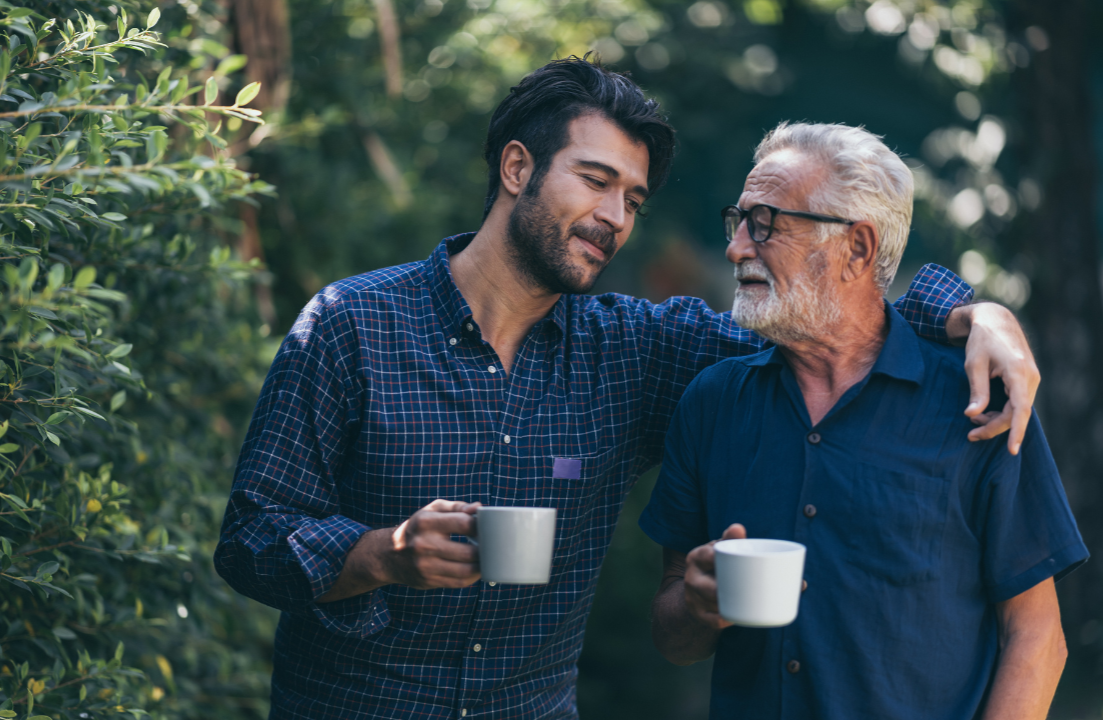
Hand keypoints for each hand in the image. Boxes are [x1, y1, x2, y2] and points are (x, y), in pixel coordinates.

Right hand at [385, 499, 481, 588]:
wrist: (391, 554)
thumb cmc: (419, 527)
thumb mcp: (433, 510)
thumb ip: (458, 507)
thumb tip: (479, 508)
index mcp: (426, 522)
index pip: (464, 523)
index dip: (481, 526)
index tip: (486, 527)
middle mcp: (424, 544)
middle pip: (469, 551)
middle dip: (485, 549)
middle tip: (492, 545)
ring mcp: (426, 566)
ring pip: (466, 571)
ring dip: (482, 566)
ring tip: (486, 558)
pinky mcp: (429, 581)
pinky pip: (459, 582)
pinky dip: (472, 577)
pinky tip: (475, 569)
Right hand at [683, 523, 745, 629]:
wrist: (696, 586)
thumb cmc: (715, 564)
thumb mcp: (719, 550)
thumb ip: (730, 539)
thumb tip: (738, 527)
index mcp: (695, 557)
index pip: (706, 557)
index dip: (719, 560)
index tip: (735, 563)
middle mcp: (690, 578)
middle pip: (710, 587)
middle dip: (727, 590)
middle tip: (751, 588)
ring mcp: (693, 598)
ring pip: (714, 604)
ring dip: (730, 605)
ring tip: (749, 602)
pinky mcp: (698, 614)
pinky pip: (714, 620)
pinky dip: (727, 619)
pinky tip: (737, 617)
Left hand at [948, 303, 1039, 454]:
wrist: (996, 319)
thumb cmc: (982, 339)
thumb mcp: (973, 364)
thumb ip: (977, 390)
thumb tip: (973, 415)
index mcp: (1018, 372)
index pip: (1021, 409)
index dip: (1016, 431)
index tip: (1012, 450)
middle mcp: (1030, 377)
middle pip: (1017, 414)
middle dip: (994, 427)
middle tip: (971, 435)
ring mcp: (1031, 379)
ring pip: (1017, 410)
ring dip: (997, 420)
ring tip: (973, 421)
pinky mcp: (1026, 380)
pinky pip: (1017, 403)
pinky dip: (1002, 411)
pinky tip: (983, 413)